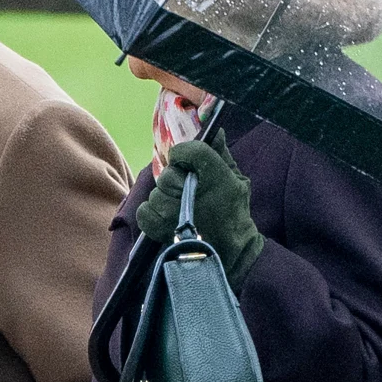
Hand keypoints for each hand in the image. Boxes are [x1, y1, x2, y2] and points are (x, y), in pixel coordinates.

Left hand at [136, 135, 263, 290]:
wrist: (228, 252)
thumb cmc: (233, 213)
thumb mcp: (237, 179)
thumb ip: (221, 153)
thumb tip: (213, 129)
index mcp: (216, 177)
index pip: (190, 151)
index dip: (183, 153)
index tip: (186, 160)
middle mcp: (193, 194)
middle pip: (168, 174)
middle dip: (174, 180)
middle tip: (185, 190)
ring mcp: (175, 214)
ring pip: (156, 193)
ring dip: (164, 199)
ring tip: (177, 207)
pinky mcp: (160, 230)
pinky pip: (144, 211)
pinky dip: (151, 213)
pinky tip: (166, 217)